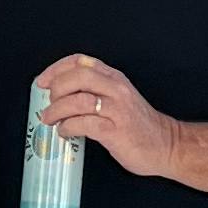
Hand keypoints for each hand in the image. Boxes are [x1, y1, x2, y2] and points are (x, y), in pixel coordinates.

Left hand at [31, 55, 179, 181]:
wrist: (166, 145)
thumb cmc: (138, 125)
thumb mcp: (119, 97)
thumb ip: (96, 89)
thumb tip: (60, 93)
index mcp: (114, 78)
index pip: (80, 61)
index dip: (56, 68)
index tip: (42, 81)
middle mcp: (116, 89)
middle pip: (77, 76)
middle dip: (56, 89)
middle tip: (49, 103)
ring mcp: (117, 110)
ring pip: (77, 100)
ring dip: (56, 111)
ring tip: (50, 120)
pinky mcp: (115, 131)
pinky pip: (84, 124)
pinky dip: (68, 127)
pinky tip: (65, 132)